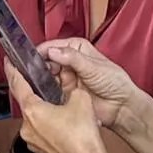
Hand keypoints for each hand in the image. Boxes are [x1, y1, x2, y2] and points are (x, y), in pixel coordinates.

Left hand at [9, 58, 112, 152]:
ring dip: (44, 112)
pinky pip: (41, 133)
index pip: (17, 84)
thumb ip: (70, 89)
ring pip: (34, 120)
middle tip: (41, 83)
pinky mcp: (40, 152)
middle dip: (34, 93)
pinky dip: (48, 127)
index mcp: (33, 111)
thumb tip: (70, 90)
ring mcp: (32, 142)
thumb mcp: (81, 100)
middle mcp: (27, 128)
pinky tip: (62, 125)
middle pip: (26, 103)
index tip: (8, 63)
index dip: (12, 70)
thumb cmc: (83, 140)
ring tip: (58, 106)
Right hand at [38, 37, 152, 142]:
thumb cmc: (115, 82)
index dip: (42, 51)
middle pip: (47, 61)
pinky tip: (42, 94)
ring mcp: (67, 78)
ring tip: (36, 83)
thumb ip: (72, 58)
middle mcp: (70, 62)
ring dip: (41, 80)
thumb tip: (53, 51)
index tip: (32, 57)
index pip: (54, 46)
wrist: (121, 106)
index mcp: (77, 48)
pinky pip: (50, 91)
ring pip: (46, 77)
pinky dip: (45, 92)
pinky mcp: (65, 94)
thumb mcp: (93, 66)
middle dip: (39, 66)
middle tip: (33, 73)